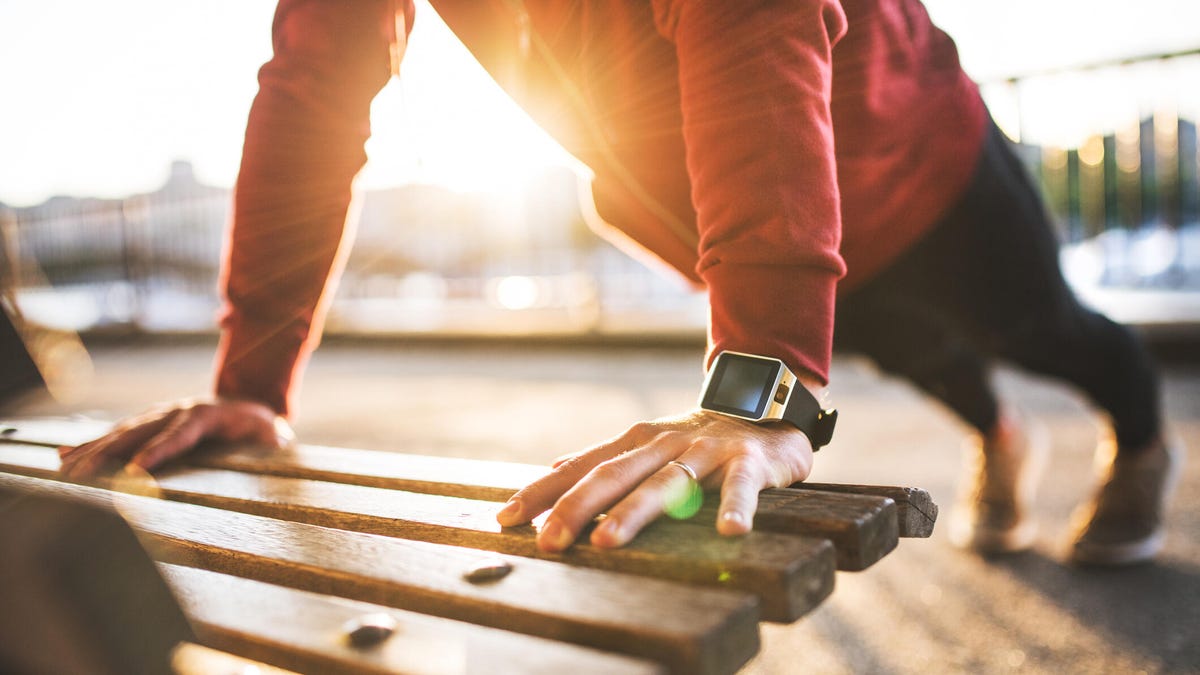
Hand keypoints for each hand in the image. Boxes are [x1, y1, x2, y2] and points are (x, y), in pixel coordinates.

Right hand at [58, 398, 291, 478]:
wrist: (250, 407)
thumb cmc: (262, 430)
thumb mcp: (272, 435)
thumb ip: (272, 443)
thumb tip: (277, 447)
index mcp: (208, 415)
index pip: (181, 433)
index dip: (159, 449)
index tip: (137, 470)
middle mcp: (177, 411)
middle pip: (139, 432)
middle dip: (108, 454)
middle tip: (81, 476)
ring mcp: (159, 416)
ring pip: (120, 433)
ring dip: (91, 451)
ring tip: (64, 470)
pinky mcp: (148, 424)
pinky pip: (115, 436)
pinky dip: (89, 445)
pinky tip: (62, 456)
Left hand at [495, 410, 814, 551]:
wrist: (768, 408)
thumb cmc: (699, 441)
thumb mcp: (648, 445)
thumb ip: (605, 460)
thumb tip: (551, 470)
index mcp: (636, 442)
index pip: (582, 466)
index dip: (543, 492)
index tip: (506, 518)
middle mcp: (665, 443)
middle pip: (614, 475)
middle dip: (576, 507)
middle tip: (546, 541)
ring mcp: (706, 451)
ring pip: (667, 483)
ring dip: (635, 512)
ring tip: (607, 541)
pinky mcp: (749, 461)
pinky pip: (742, 486)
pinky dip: (736, 507)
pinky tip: (729, 532)